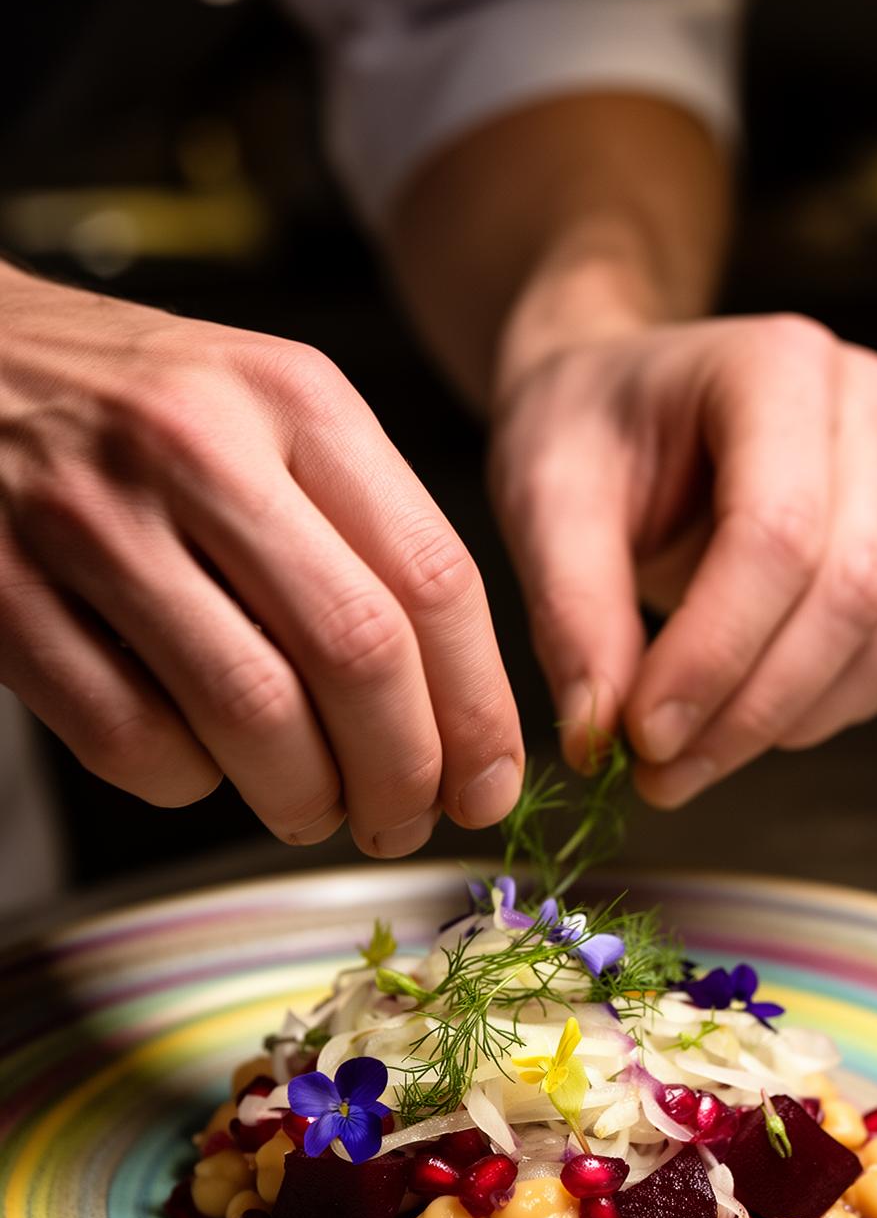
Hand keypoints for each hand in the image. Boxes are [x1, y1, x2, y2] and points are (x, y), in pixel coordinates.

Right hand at [0, 265, 522, 850]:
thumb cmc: (136, 404)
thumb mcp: (268, 409)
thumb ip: (363, 525)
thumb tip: (458, 706)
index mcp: (293, 397)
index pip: (434, 577)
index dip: (478, 709)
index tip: (487, 781)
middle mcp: (199, 445)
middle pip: (358, 652)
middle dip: (403, 772)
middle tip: (402, 819)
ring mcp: (91, 519)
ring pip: (250, 711)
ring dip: (303, 797)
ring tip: (312, 809)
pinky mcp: (2, 590)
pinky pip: (129, 737)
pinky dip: (185, 784)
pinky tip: (198, 765)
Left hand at [488, 313, 876, 802]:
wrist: (619, 401)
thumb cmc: (582, 431)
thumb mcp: (542, 500)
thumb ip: (571, 613)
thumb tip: (599, 737)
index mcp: (775, 366)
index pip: (777, 534)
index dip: (713, 653)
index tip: (639, 734)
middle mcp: (863, 406)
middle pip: (849, 590)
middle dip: (752, 706)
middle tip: (657, 772)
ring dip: (792, 719)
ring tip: (688, 756)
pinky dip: (828, 708)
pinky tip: (740, 719)